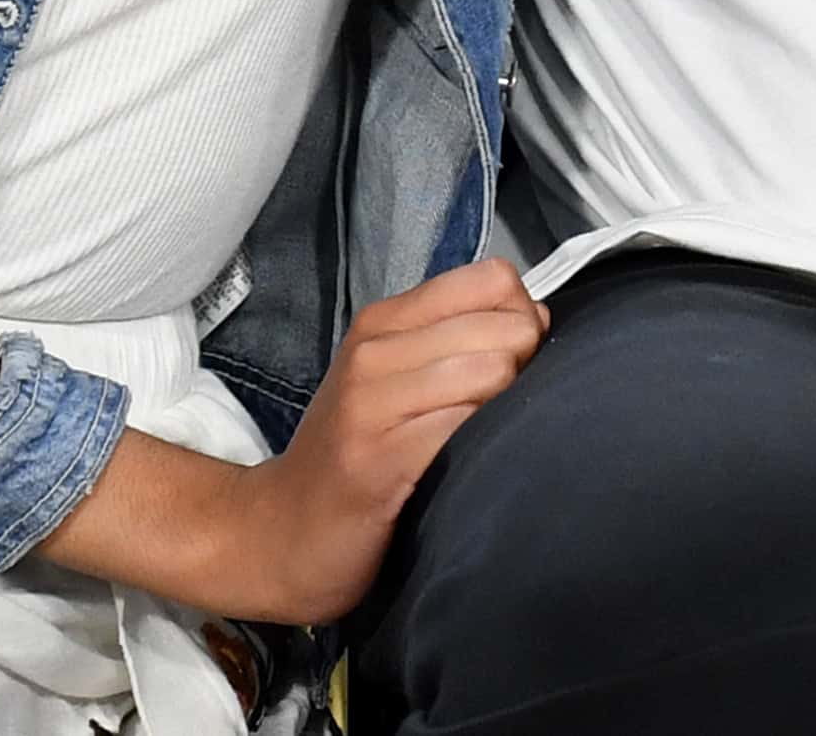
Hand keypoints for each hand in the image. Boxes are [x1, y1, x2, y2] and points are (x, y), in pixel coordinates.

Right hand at [218, 260, 546, 624]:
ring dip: (509, 409)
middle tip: (506, 412)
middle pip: (502, 326)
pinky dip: (484, 447)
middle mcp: (375, 351)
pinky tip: (472, 470)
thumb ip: (457, 342)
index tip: (515, 362)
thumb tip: (536, 320)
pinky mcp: (378, 462)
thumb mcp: (395, 381)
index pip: (491, 279)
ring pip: (489, 373)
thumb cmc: (353, 457)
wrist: (280, 535)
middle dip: (527, 367)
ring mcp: (371, 405)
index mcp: (384, 322)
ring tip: (489, 442)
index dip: (521, 318)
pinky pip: (462, 430)